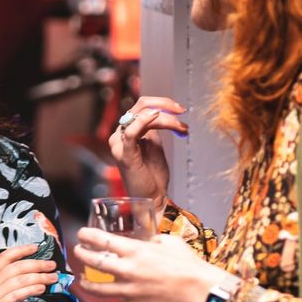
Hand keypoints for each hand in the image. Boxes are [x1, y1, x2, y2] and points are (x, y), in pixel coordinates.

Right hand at [0, 245, 60, 301]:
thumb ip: (8, 279)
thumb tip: (33, 270)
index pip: (5, 257)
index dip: (20, 250)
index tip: (36, 247)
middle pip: (17, 267)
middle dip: (37, 264)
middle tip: (52, 265)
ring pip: (20, 280)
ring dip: (39, 277)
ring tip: (53, 278)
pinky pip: (17, 295)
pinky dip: (31, 290)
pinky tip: (42, 289)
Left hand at [72, 227, 225, 301]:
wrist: (200, 291)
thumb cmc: (188, 265)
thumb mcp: (169, 242)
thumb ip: (151, 241)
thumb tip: (145, 241)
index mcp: (136, 251)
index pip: (102, 240)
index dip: (87, 236)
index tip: (82, 234)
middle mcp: (128, 270)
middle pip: (93, 262)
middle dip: (82, 255)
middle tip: (78, 252)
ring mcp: (129, 291)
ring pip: (98, 288)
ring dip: (87, 282)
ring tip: (82, 280)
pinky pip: (121, 299)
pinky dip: (119, 294)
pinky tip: (122, 290)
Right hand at [109, 96, 187, 210]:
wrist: (152, 198)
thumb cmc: (153, 176)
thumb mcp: (154, 146)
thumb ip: (154, 129)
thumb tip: (163, 113)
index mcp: (127, 131)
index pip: (142, 106)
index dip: (162, 103)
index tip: (180, 110)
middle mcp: (119, 135)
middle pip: (140, 106)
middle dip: (164, 105)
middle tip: (181, 111)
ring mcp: (119, 144)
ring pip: (140, 116)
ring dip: (165, 118)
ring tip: (181, 127)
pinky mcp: (124, 154)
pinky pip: (131, 132)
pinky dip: (144, 121)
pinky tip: (157, 116)